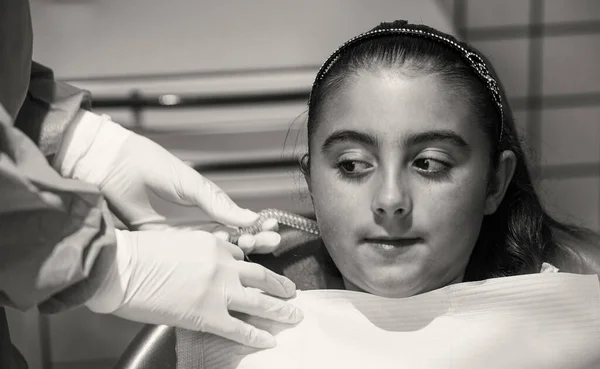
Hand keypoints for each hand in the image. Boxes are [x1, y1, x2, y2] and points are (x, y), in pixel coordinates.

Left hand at [55, 112, 279, 250]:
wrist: (112, 167)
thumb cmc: (150, 166)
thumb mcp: (191, 183)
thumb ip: (217, 202)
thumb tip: (248, 216)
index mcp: (204, 204)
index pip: (237, 220)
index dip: (255, 226)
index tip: (271, 228)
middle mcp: (195, 223)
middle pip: (230, 239)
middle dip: (252, 241)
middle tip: (268, 242)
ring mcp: (180, 237)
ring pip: (214, 251)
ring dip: (234, 252)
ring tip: (250, 249)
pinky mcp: (162, 247)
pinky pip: (189, 257)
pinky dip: (207, 260)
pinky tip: (222, 260)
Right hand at [85, 229, 302, 347]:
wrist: (120, 267)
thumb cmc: (138, 253)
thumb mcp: (174, 242)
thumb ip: (196, 252)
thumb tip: (201, 267)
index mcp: (213, 244)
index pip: (240, 256)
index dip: (251, 268)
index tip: (259, 275)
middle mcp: (223, 265)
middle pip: (260, 275)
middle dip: (279, 285)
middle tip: (291, 291)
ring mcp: (219, 290)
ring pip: (260, 300)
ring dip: (280, 309)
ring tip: (294, 314)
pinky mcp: (210, 315)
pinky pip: (241, 328)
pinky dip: (258, 336)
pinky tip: (269, 341)